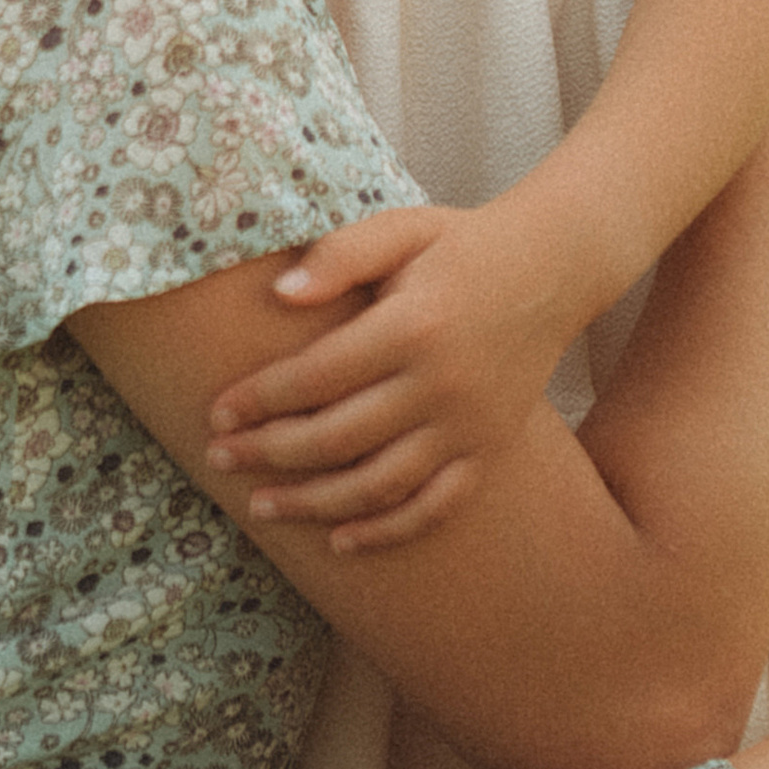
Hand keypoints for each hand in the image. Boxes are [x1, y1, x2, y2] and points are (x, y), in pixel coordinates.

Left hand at [202, 203, 572, 552]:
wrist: (553, 269)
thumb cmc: (460, 245)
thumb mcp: (403, 228)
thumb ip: (341, 254)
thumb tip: (280, 293)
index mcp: (412, 326)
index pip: (317, 376)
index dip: (259, 400)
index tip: (215, 414)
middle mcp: (442, 384)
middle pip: (338, 438)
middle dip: (269, 454)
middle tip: (219, 461)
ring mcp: (469, 426)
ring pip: (379, 485)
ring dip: (314, 504)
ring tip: (261, 508)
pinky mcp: (489, 450)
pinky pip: (434, 506)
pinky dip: (387, 531)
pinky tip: (340, 540)